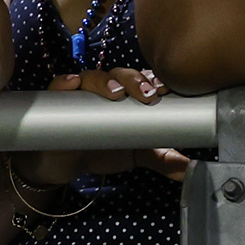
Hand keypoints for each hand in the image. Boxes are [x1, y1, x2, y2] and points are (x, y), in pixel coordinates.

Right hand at [15, 68, 189, 186]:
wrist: (67, 164)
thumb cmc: (104, 149)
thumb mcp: (137, 154)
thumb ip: (163, 159)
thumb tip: (188, 169)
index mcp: (130, 95)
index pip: (145, 79)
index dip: (157, 81)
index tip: (167, 91)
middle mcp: (107, 88)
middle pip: (123, 74)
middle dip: (137, 80)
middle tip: (147, 94)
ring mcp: (82, 92)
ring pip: (94, 76)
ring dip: (106, 81)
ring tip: (116, 93)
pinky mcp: (57, 100)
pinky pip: (59, 85)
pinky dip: (64, 82)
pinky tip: (72, 84)